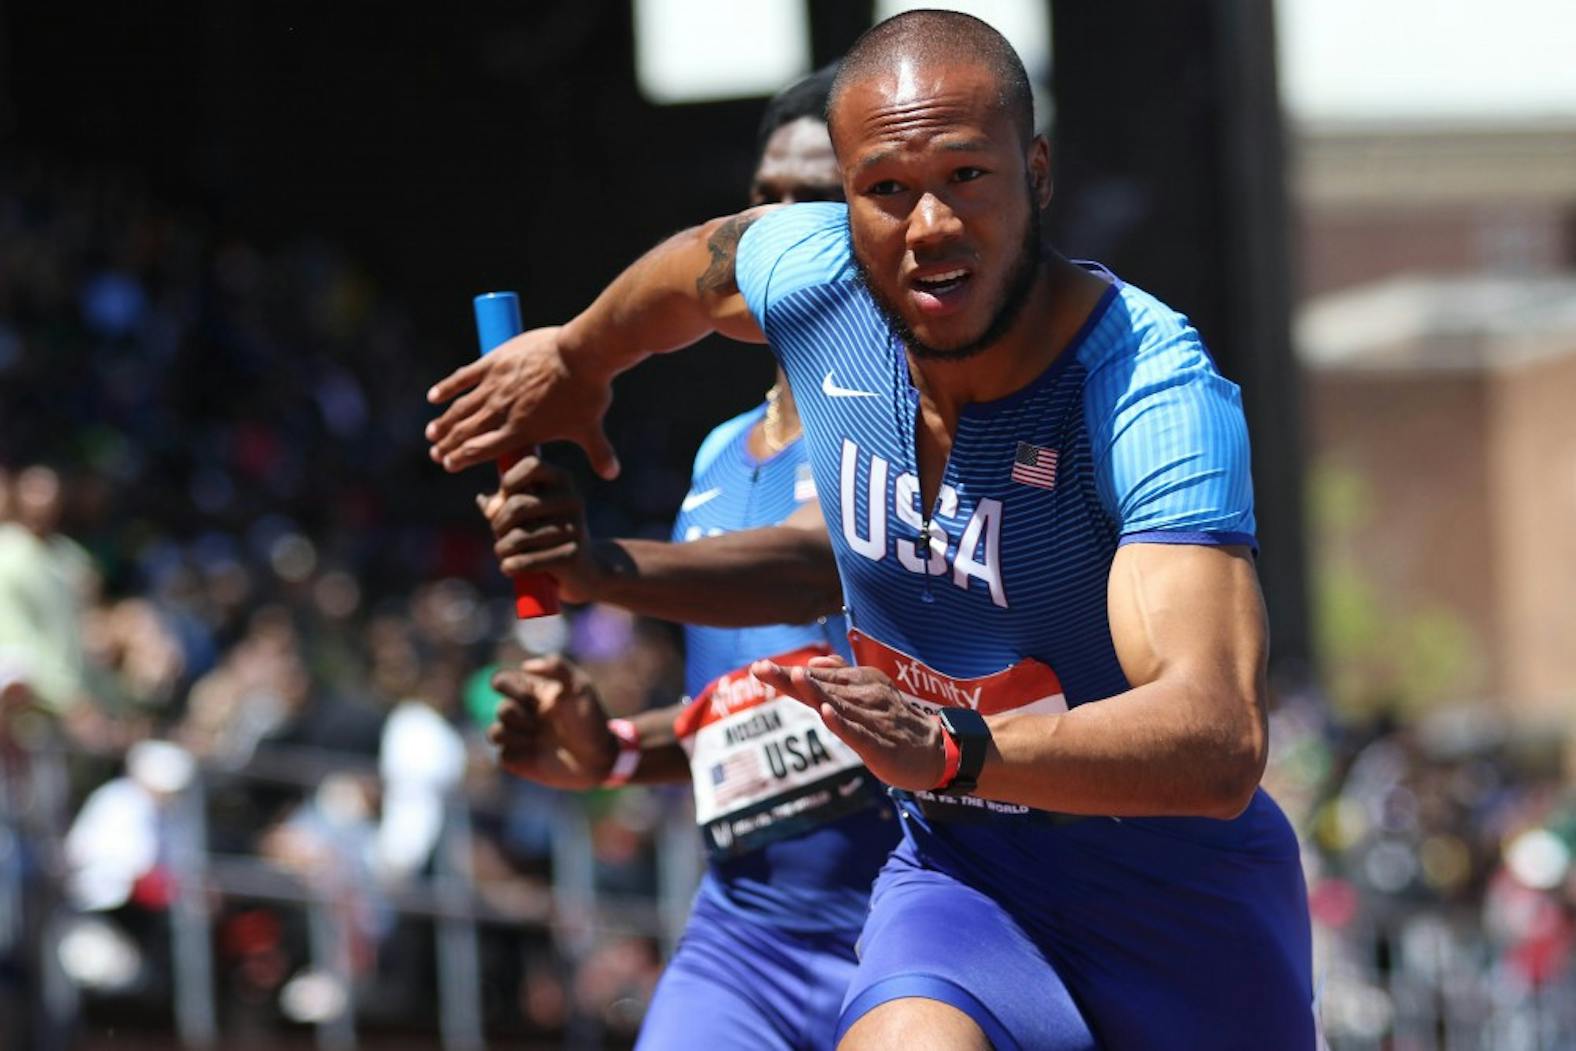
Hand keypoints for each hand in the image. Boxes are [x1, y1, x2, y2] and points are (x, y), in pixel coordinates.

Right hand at [425, 326, 620, 477]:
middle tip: (436, 453)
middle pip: (466, 432)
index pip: (481, 450)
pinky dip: (447, 388)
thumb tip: (613, 473)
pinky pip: (463, 377)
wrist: (583, 354)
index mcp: (521, 431)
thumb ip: (600, 452)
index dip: (462, 459)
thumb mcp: (591, 428)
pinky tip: (434, 397)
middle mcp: (502, 412)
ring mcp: (495, 386)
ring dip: (444, 422)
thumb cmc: (587, 393)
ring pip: (460, 409)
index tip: (448, 464)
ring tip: (432, 433)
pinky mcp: (494, 362)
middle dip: (448, 445)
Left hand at [477, 455, 605, 603]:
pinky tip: (508, 568)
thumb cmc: (544, 532)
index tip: (503, 500)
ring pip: (517, 537)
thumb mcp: (524, 511)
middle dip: (498, 524)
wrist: (583, 567)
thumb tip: (488, 506)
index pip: (530, 465)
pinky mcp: (572, 555)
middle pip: (517, 505)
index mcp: (562, 479)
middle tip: (498, 534)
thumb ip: (501, 502)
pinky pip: (527, 561)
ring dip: (501, 548)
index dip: (508, 482)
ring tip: (503, 553)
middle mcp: (572, 499)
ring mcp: (575, 527)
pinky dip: (511, 566)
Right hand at [488, 656, 617, 789]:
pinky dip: (516, 754)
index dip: (504, 685)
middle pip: (500, 709)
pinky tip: (536, 754)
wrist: (599, 758)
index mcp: (533, 693)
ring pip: (495, 733)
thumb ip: (557, 667)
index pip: (501, 681)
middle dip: (518, 715)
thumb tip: (525, 666)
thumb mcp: (579, 687)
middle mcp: (524, 714)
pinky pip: (502, 756)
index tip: (526, 695)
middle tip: (539, 721)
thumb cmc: (590, 720)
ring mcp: (520, 738)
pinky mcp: (519, 761)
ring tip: (538, 738)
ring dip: (515, 735)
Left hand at [751, 655, 945, 790]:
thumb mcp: (867, 694)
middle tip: (763, 669)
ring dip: (816, 691)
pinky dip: (843, 723)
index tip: (759, 667)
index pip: (817, 678)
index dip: (786, 674)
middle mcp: (864, 697)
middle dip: (791, 679)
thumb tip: (813, 662)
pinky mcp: (880, 744)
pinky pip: (859, 732)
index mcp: (858, 685)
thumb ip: (840, 678)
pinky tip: (827, 713)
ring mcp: (873, 719)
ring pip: (839, 704)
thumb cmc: (893, 722)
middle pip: (822, 687)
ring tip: (794, 677)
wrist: (934, 751)